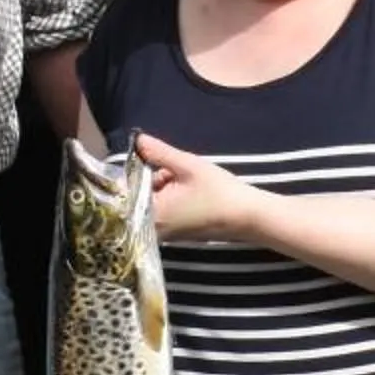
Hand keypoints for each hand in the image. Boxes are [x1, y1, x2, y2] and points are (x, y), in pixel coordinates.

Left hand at [134, 132, 256, 245]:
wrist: (247, 217)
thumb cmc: (219, 192)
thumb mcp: (187, 165)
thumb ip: (158, 152)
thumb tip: (138, 140)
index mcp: (151, 214)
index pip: (126, 190)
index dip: (137, 171)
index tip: (152, 161)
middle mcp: (152, 228)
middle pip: (138, 196)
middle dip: (153, 179)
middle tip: (176, 172)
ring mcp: (164, 234)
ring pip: (152, 202)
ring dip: (163, 188)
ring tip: (188, 182)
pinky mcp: (175, 234)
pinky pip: (162, 211)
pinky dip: (171, 199)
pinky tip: (189, 193)